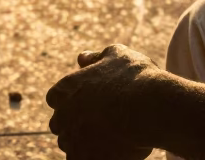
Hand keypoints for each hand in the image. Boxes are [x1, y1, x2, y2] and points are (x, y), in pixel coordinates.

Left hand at [47, 44, 163, 159]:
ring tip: (109, 138)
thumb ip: (96, 57)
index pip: (55, 97)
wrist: (150, 108)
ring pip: (70, 146)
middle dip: (73, 123)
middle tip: (99, 122)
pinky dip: (93, 158)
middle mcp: (63, 115)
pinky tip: (112, 151)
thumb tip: (82, 58)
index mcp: (66, 88)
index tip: (88, 102)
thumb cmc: (136, 78)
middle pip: (59, 124)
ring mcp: (72, 140)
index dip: (71, 100)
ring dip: (83, 143)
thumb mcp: (117, 55)